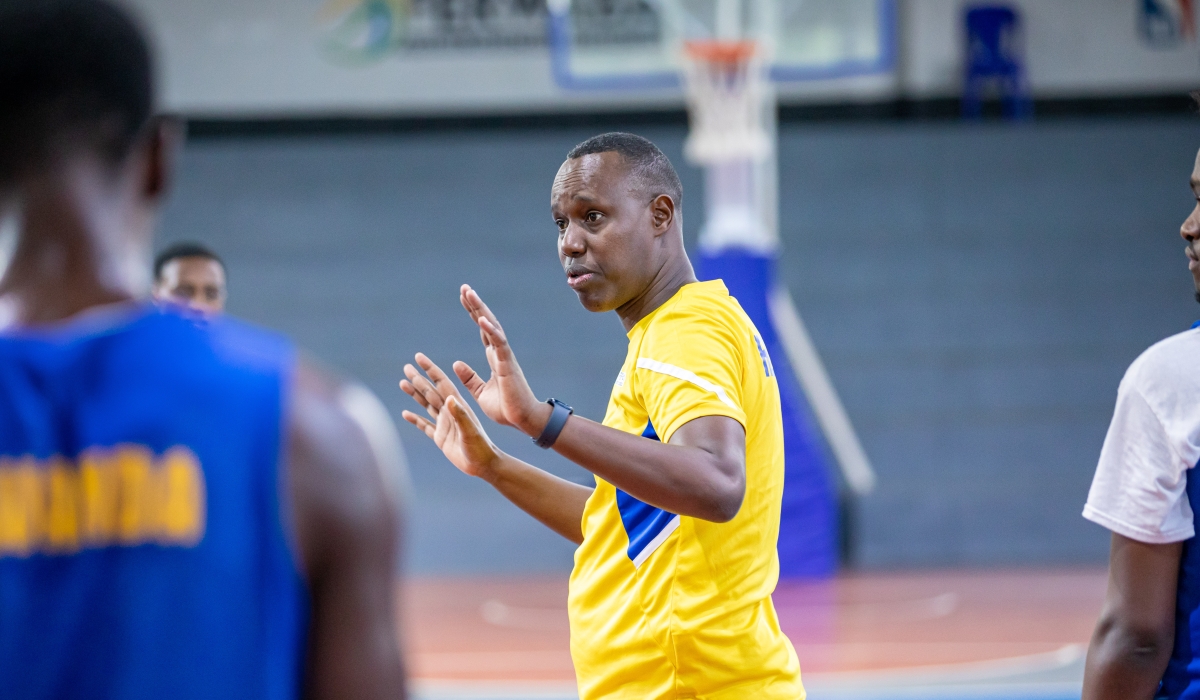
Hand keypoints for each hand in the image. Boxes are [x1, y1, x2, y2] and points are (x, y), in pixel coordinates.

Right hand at [400, 354, 502, 479]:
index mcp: (458, 406)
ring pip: (426, 405)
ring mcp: (445, 424)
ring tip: (402, 383)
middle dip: (418, 379)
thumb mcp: (470, 431)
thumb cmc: (481, 448)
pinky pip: (425, 426)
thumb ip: (460, 416)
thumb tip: (449, 399)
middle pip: (431, 391)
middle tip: (406, 367)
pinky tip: (406, 414)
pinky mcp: (441, 438)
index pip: (441, 383)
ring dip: (415, 394)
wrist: (485, 465)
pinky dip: (415, 419)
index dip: (430, 370)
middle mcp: (450, 412)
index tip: (419, 357)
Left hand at [453, 285, 546, 434]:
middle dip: (476, 305)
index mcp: (494, 358)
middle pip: (487, 323)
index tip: (464, 298)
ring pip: (492, 327)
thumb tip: (456, 364)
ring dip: (481, 310)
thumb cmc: (506, 408)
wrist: (523, 420)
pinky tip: (481, 319)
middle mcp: (500, 353)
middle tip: (465, 288)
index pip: (483, 330)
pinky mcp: (508, 365)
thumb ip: (470, 378)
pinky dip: (491, 330)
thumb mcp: (480, 392)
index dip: (474, 313)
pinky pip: (499, 343)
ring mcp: (505, 357)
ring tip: (470, 294)